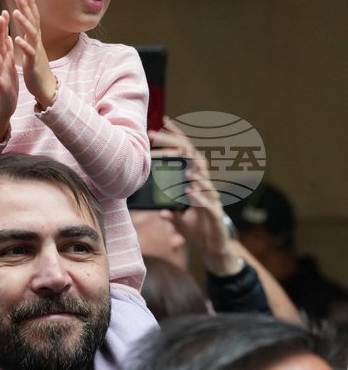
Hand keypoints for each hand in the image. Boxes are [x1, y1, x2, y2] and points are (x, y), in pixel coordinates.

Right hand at [0, 10, 18, 118]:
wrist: (3, 105)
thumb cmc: (7, 84)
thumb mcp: (9, 65)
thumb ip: (7, 52)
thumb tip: (7, 37)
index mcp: (4, 59)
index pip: (3, 40)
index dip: (4, 27)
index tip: (5, 11)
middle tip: (0, 15)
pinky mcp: (0, 87)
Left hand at [11, 0, 56, 107]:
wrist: (44, 86)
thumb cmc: (37, 67)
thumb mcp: (34, 48)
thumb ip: (31, 35)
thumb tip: (30, 23)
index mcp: (34, 39)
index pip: (33, 18)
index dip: (30, 4)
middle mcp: (36, 42)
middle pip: (32, 21)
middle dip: (27, 7)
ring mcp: (35, 51)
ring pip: (31, 34)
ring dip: (24, 23)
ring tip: (16, 12)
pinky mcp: (33, 63)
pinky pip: (29, 52)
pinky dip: (24, 45)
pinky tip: (17, 38)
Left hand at [154, 118, 241, 275]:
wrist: (214, 248)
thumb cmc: (198, 229)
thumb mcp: (178, 217)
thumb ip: (169, 208)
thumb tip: (159, 209)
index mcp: (195, 182)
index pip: (187, 154)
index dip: (178, 138)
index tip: (166, 121)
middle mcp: (205, 186)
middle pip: (194, 159)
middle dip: (176, 145)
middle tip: (156, 134)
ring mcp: (211, 199)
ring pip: (203, 179)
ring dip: (191, 171)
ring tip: (179, 162)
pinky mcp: (215, 215)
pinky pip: (208, 204)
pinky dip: (198, 197)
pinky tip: (189, 191)